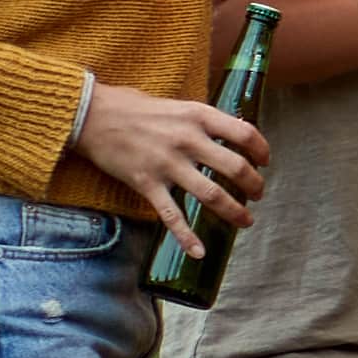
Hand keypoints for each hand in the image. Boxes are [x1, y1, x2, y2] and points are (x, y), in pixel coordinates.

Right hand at [73, 85, 264, 222]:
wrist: (91, 116)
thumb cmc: (135, 107)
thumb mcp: (178, 104)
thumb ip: (205, 120)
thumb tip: (236, 131)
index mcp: (199, 115)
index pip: (245, 134)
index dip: (262, 150)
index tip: (265, 162)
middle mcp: (188, 140)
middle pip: (235, 167)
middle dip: (254, 185)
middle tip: (258, 194)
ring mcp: (168, 164)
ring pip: (212, 195)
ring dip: (235, 211)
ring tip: (246, 220)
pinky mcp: (146, 184)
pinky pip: (172, 216)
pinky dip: (187, 237)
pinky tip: (199, 252)